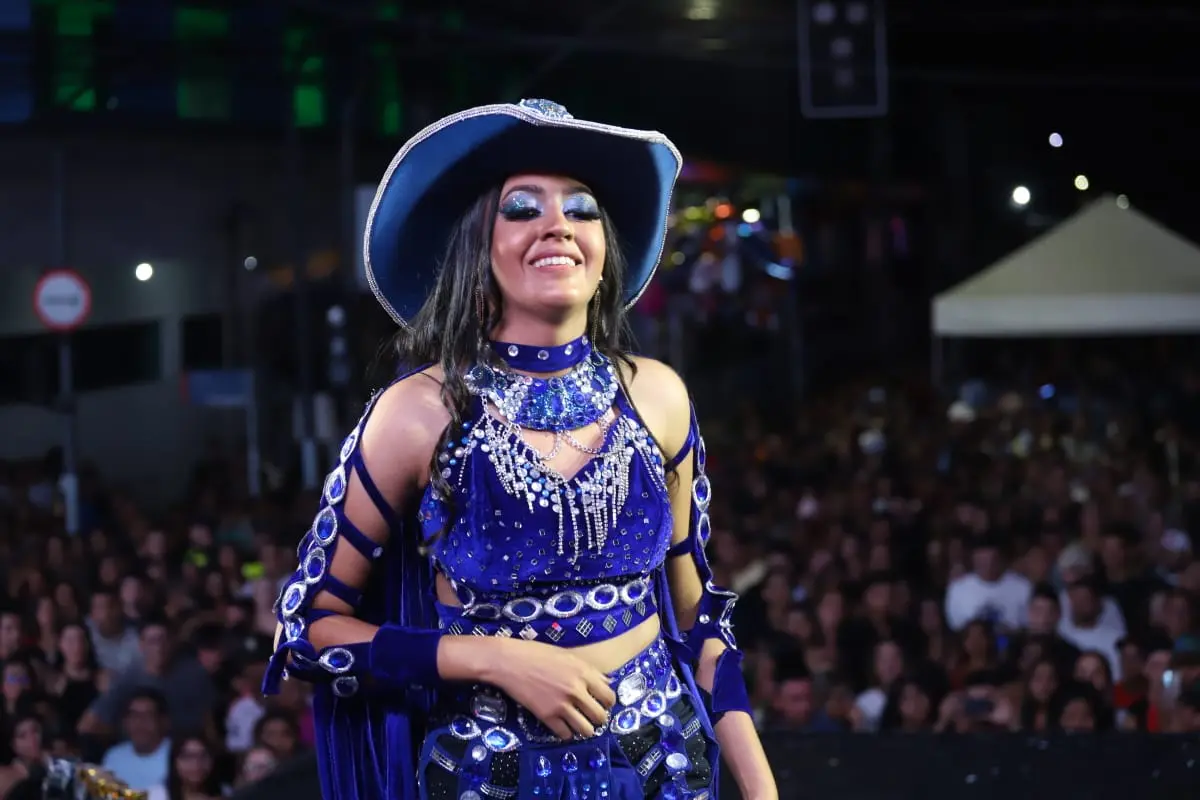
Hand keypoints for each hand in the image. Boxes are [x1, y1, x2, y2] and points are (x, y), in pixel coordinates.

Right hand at [485, 639, 615, 740]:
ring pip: (586, 730)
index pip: (609, 697)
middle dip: (598, 718)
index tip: (602, 704)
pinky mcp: (547, 716)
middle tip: (590, 716)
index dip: (608, 703)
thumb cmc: (537, 653)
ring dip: (584, 728)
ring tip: (579, 724)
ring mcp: (561, 705)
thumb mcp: (567, 655)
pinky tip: (562, 726)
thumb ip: (588, 670)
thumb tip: (606, 682)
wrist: (508, 661)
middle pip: (600, 716)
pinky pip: (565, 734)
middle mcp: (576, 690)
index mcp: (584, 672)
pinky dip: (566, 733)